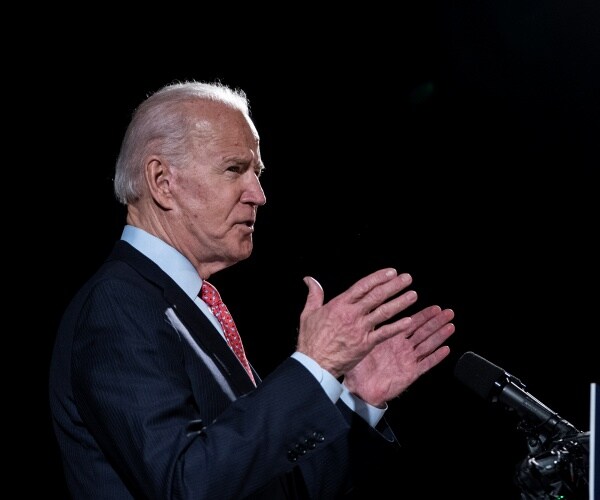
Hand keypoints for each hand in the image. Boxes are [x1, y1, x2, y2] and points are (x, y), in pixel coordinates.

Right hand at [296, 269, 418, 377]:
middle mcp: (352, 314)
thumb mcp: (308, 313)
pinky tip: (409, 320)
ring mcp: (360, 329)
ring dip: (400, 302)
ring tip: (413, 295)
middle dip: (394, 286)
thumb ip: (314, 294)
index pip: (363, 286)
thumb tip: (309, 279)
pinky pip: (384, 333)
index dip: (378, 278)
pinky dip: (397, 327)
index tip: (391, 272)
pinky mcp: (365, 344)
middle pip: (377, 296)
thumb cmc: (311, 339)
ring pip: (384, 312)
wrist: (315, 363)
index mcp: (339, 304)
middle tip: (407, 278)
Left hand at [342, 305, 454, 406]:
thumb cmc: (360, 366)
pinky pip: (425, 364)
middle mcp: (403, 348)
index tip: (435, 307)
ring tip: (451, 326)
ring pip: (427, 345)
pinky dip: (436, 357)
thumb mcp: (365, 343)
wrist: (360, 388)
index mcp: (393, 339)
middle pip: (424, 332)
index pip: (412, 323)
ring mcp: (408, 360)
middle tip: (449, 313)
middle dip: (437, 322)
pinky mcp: (410, 373)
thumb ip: (372, 328)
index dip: (424, 315)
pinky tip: (446, 349)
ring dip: (440, 336)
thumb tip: (371, 309)